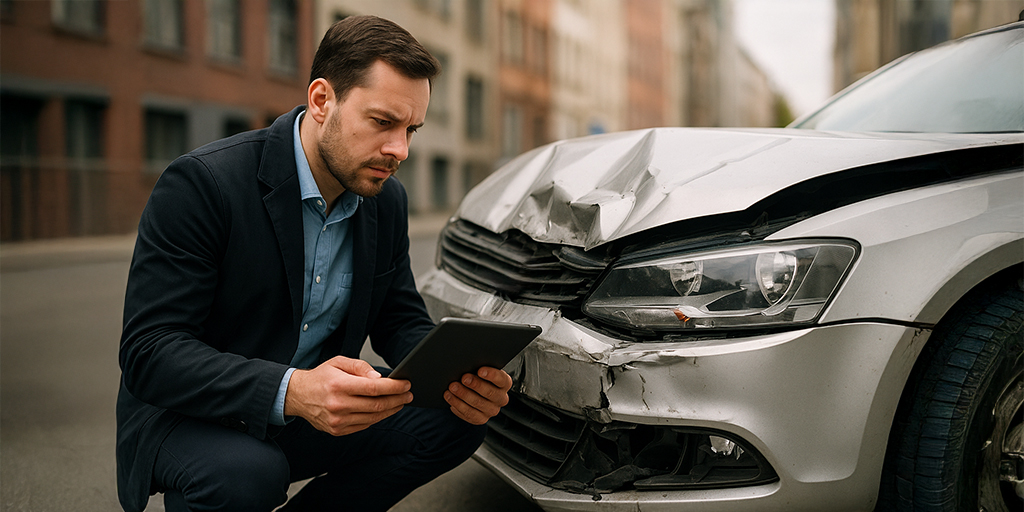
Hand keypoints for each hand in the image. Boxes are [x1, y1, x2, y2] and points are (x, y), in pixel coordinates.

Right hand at [284, 356, 411, 435]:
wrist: (298, 396)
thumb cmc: (320, 377)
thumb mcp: (338, 362)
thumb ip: (360, 367)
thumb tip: (379, 378)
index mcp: (339, 385)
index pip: (374, 388)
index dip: (394, 387)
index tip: (405, 384)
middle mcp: (338, 405)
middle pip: (377, 404)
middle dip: (397, 399)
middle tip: (408, 394)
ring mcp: (337, 420)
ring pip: (373, 417)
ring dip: (391, 410)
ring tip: (400, 402)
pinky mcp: (338, 430)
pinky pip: (364, 425)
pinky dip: (377, 418)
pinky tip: (384, 410)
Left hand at [444, 367, 512, 424]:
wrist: (474, 391)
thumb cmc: (478, 376)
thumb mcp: (482, 370)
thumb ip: (479, 368)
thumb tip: (468, 364)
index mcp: (505, 383)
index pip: (502, 379)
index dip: (492, 375)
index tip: (480, 370)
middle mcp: (501, 399)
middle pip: (489, 392)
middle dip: (475, 385)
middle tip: (463, 378)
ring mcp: (492, 410)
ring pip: (477, 404)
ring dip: (463, 395)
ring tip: (452, 388)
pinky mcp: (481, 419)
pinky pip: (469, 414)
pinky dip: (458, 405)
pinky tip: (450, 397)